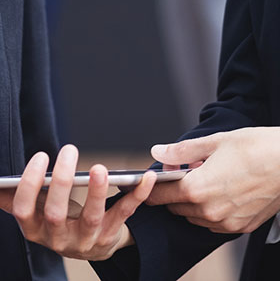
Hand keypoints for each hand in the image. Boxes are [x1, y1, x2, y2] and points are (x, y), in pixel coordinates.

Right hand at [2, 145, 155, 260]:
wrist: (94, 244)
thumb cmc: (62, 219)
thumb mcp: (39, 213)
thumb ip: (18, 199)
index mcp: (36, 229)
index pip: (25, 210)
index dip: (29, 185)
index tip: (41, 156)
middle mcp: (58, 238)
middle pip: (56, 213)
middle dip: (61, 181)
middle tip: (68, 150)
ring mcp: (86, 239)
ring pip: (90, 217)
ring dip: (95, 192)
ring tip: (99, 168)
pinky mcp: (111, 234)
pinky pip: (125, 213)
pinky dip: (138, 194)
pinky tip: (147, 176)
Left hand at [147, 126, 279, 233]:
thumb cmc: (258, 145)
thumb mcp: (218, 141)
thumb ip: (184, 151)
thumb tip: (158, 152)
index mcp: (198, 189)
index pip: (161, 194)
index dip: (154, 185)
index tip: (155, 177)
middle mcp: (208, 212)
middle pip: (177, 207)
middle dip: (179, 190)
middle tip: (193, 169)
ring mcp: (225, 223)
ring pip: (196, 217)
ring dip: (197, 201)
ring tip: (214, 177)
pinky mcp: (241, 228)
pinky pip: (216, 223)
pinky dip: (215, 209)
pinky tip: (229, 189)